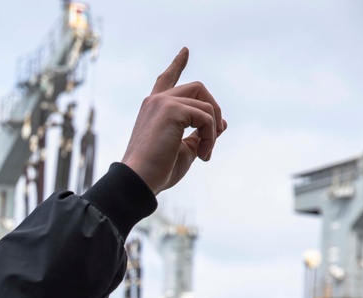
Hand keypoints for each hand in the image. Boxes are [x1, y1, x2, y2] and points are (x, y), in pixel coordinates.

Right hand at [121, 48, 227, 194]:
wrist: (139, 181)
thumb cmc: (157, 171)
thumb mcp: (183, 151)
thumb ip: (200, 134)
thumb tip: (223, 123)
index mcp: (154, 109)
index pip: (166, 80)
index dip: (177, 65)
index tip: (185, 51)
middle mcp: (156, 101)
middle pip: (198, 89)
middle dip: (213, 111)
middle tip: (212, 139)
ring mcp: (163, 103)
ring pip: (206, 105)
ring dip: (212, 130)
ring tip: (205, 153)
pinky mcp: (171, 110)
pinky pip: (206, 117)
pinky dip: (210, 136)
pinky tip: (203, 154)